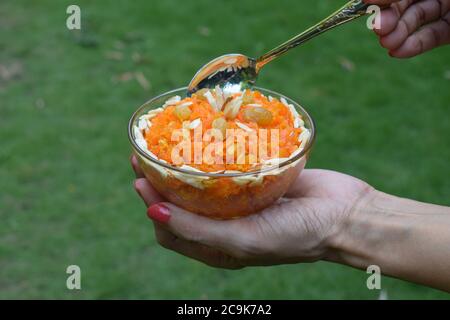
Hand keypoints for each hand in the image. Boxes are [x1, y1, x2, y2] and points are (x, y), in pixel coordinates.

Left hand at [131, 155, 372, 268]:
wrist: (346, 216)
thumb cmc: (296, 236)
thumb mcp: (243, 241)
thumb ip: (198, 231)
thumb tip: (152, 213)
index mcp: (218, 245)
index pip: (171, 230)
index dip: (151, 206)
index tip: (139, 179)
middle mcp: (226, 224)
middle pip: (181, 202)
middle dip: (158, 180)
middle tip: (143, 153)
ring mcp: (241, 200)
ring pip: (200, 183)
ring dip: (180, 165)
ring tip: (165, 142)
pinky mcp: (257, 179)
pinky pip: (227, 167)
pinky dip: (211, 156)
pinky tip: (203, 138)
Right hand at [365, 0, 449, 57]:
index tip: (366, 2)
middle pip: (406, 3)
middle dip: (389, 16)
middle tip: (377, 28)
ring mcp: (446, 11)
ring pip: (415, 21)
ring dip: (397, 34)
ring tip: (385, 43)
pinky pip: (430, 37)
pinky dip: (413, 46)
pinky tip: (396, 52)